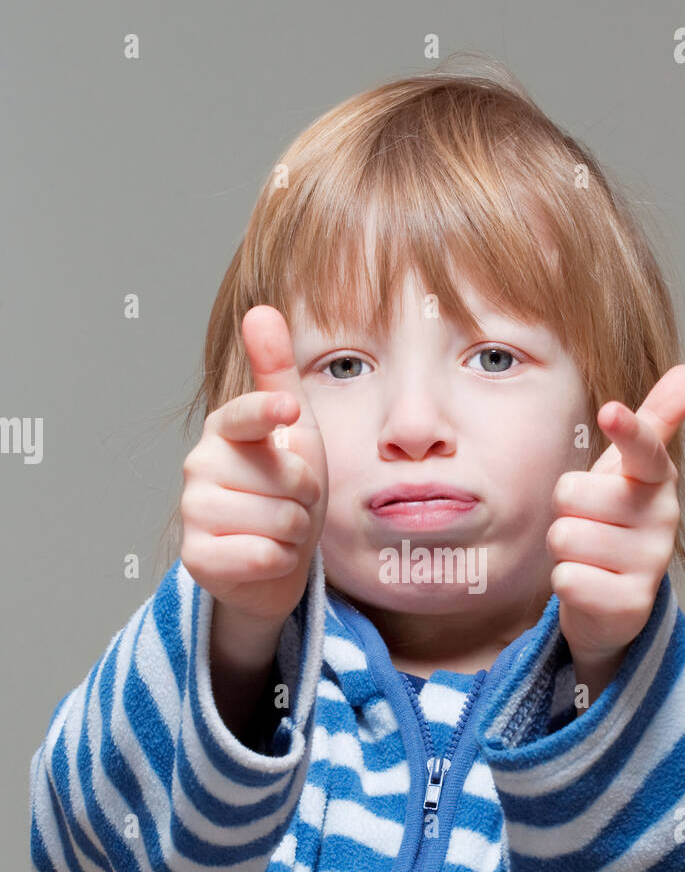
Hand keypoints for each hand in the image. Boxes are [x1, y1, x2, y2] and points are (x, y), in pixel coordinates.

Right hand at [180, 305, 328, 624]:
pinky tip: (265, 556)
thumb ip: (277, 373)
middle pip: (285, 480)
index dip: (268, 413)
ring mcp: (193, 512)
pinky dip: (279, 561)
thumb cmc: (286, 490)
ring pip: (279, 521)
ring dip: (295, 533)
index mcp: (225, 430)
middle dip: (305, 498)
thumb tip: (260, 310)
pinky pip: (262, 556)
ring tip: (279, 530)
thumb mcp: (295, 430)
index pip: (245, 416)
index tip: (288, 410)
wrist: (270, 561)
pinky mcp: (197, 557)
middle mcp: (199, 465)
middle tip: (291, 503)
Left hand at [547, 364, 684, 681]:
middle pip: (570, 492)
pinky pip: (568, 578)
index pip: (645, 448)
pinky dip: (568, 583)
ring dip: (564, 549)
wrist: (614, 602)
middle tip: (588, 525)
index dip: (628, 430)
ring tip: (589, 556)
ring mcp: (650, 563)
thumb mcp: (629, 473)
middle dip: (565, 511)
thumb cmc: (614, 524)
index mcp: (657, 480)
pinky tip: (591, 585)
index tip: (610, 411)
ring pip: (564, 536)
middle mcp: (662, 518)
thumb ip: (653, 423)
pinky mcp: (630, 604)